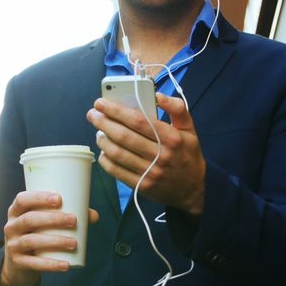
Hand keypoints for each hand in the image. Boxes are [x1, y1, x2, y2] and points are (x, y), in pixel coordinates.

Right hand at [1, 191, 99, 285]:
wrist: (18, 265)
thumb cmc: (36, 235)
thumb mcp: (44, 225)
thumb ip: (67, 217)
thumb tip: (93, 215)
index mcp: (16, 212)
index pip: (22, 200)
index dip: (39, 198)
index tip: (59, 199)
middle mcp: (11, 227)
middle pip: (29, 219)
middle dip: (52, 219)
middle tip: (73, 220)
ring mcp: (12, 245)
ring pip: (31, 241)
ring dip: (55, 241)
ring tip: (74, 243)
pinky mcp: (17, 263)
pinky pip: (34, 264)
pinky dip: (51, 264)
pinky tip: (66, 265)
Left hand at [87, 93, 205, 215]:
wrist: (193, 189)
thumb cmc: (187, 154)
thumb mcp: (189, 129)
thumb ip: (177, 109)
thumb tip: (159, 96)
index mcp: (171, 138)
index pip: (138, 121)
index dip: (116, 110)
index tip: (102, 102)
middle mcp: (161, 155)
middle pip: (124, 136)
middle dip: (103, 122)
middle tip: (92, 114)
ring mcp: (150, 172)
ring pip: (117, 154)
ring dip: (103, 140)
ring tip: (98, 131)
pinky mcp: (141, 186)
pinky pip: (117, 171)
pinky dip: (106, 159)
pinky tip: (104, 150)